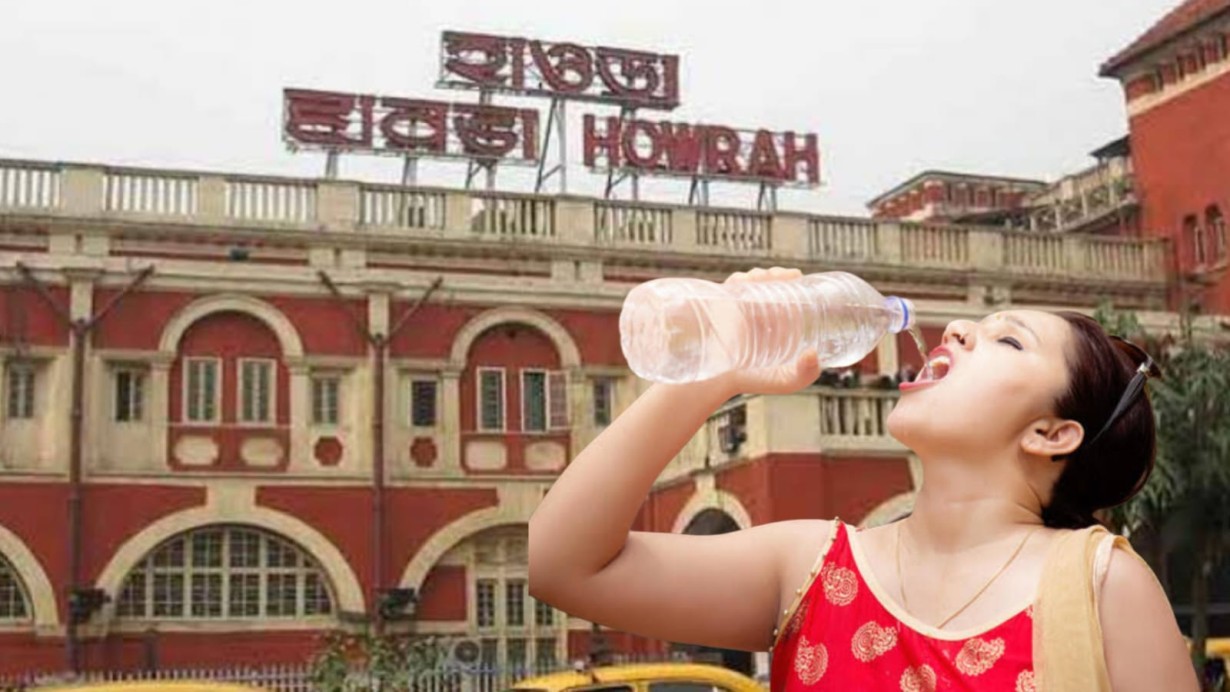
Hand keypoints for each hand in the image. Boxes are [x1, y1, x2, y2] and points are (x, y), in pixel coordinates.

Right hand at [711, 267, 821, 396]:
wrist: (717, 382)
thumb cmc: (753, 381)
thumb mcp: (786, 381)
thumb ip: (805, 374)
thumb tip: (812, 353)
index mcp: (779, 320)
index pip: (788, 292)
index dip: (792, 279)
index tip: (795, 276)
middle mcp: (759, 311)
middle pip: (770, 282)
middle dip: (775, 274)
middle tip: (779, 276)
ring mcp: (739, 307)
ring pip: (750, 281)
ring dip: (757, 274)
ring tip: (762, 278)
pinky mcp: (721, 308)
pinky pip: (729, 288)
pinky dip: (737, 281)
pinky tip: (743, 281)